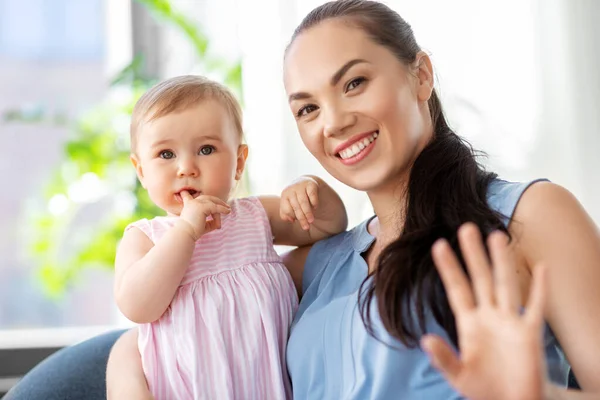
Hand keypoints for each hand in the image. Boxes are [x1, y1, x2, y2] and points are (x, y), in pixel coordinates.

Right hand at [177, 191, 230, 240]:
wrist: (186, 234)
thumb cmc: (193, 231)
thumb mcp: (203, 225)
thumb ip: (211, 222)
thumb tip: (219, 223)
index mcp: (189, 205)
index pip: (187, 197)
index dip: (186, 194)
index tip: (183, 192)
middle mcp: (192, 202)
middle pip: (208, 198)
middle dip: (217, 201)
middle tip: (226, 206)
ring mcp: (197, 203)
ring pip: (213, 204)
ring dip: (220, 209)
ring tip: (228, 211)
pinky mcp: (202, 206)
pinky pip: (215, 207)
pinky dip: (222, 209)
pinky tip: (228, 211)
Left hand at [280, 176, 318, 230]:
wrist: (306, 182)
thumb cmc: (296, 198)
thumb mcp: (289, 205)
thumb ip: (286, 214)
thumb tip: (290, 220)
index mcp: (284, 195)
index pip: (287, 209)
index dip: (291, 216)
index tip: (295, 221)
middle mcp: (291, 189)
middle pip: (295, 206)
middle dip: (301, 218)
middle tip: (306, 227)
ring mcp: (301, 186)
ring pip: (303, 201)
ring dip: (307, 212)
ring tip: (311, 221)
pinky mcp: (311, 184)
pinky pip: (312, 194)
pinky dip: (313, 202)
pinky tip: (315, 207)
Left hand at [422, 223, 547, 399]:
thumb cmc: (484, 388)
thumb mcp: (458, 375)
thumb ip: (443, 358)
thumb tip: (425, 340)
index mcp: (468, 323)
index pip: (456, 289)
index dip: (448, 267)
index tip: (438, 244)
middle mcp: (488, 316)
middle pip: (479, 278)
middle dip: (473, 254)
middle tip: (466, 227)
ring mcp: (510, 322)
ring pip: (505, 284)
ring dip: (501, 261)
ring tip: (496, 236)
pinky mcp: (530, 333)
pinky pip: (536, 307)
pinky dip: (540, 288)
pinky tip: (542, 267)